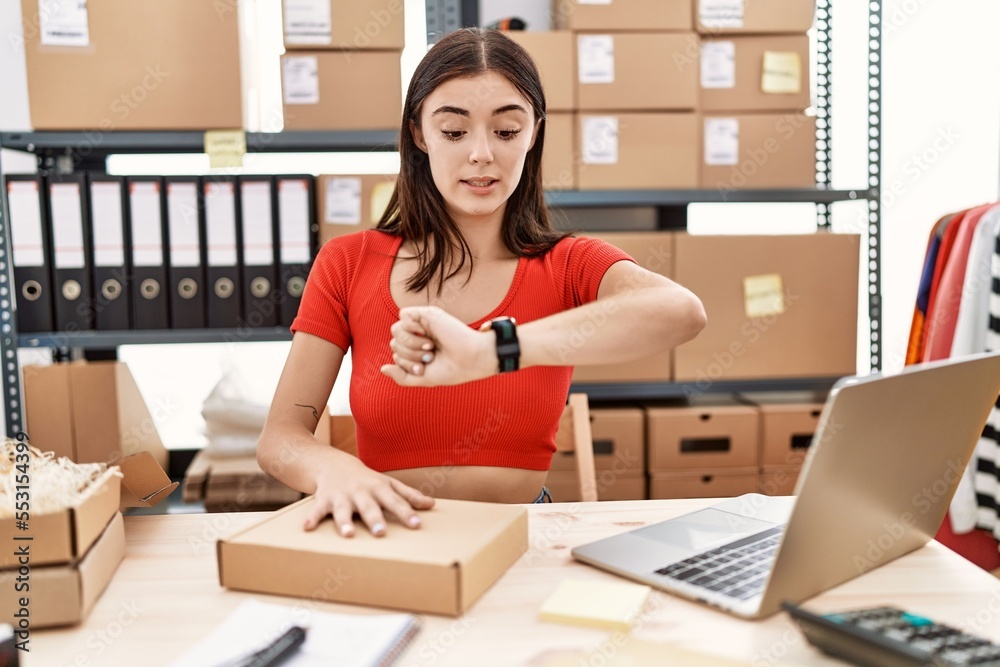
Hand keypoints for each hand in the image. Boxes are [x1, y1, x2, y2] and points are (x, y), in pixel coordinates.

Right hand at [303, 457, 434, 536]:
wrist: (332, 463)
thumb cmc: (366, 479)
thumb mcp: (388, 484)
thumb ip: (408, 495)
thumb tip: (432, 504)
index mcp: (378, 489)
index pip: (395, 502)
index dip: (406, 513)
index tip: (416, 525)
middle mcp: (360, 492)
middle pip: (369, 506)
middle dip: (374, 519)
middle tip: (381, 533)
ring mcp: (341, 495)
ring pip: (343, 510)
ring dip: (344, 521)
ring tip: (348, 534)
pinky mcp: (323, 499)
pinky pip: (317, 509)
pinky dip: (312, 518)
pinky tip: (307, 528)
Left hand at [381, 306, 495, 385]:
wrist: (470, 360)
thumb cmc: (451, 370)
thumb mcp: (423, 378)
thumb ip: (402, 377)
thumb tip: (382, 368)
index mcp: (418, 350)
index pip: (396, 354)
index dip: (405, 364)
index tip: (425, 368)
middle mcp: (419, 336)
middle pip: (394, 342)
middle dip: (408, 355)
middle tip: (429, 357)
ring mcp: (423, 324)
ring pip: (396, 330)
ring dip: (410, 344)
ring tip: (429, 347)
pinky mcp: (428, 314)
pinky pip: (403, 315)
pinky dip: (410, 328)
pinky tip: (426, 336)